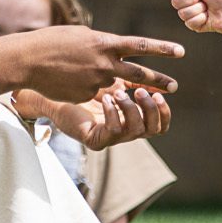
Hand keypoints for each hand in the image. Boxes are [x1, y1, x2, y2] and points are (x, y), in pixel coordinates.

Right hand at [0, 26, 182, 103]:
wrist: (29, 60)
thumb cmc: (52, 41)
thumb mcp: (82, 36)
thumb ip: (101, 44)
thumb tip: (115, 49)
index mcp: (105, 44)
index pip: (141, 46)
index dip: (163, 49)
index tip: (181, 51)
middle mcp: (105, 64)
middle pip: (139, 74)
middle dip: (159, 81)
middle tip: (175, 85)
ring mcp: (96, 82)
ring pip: (113, 85)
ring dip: (122, 87)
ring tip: (131, 90)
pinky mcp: (86, 96)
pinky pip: (93, 93)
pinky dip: (88, 88)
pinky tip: (70, 81)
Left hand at [49, 86, 170, 149]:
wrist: (57, 93)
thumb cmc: (86, 88)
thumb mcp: (118, 84)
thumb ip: (139, 84)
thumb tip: (165, 82)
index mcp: (133, 121)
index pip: (160, 126)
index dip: (164, 112)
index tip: (160, 93)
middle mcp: (125, 133)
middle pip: (153, 130)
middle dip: (150, 109)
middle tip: (140, 91)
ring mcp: (111, 139)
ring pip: (135, 131)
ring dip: (130, 108)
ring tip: (118, 92)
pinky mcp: (95, 140)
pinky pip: (113, 130)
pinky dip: (113, 112)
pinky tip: (104, 98)